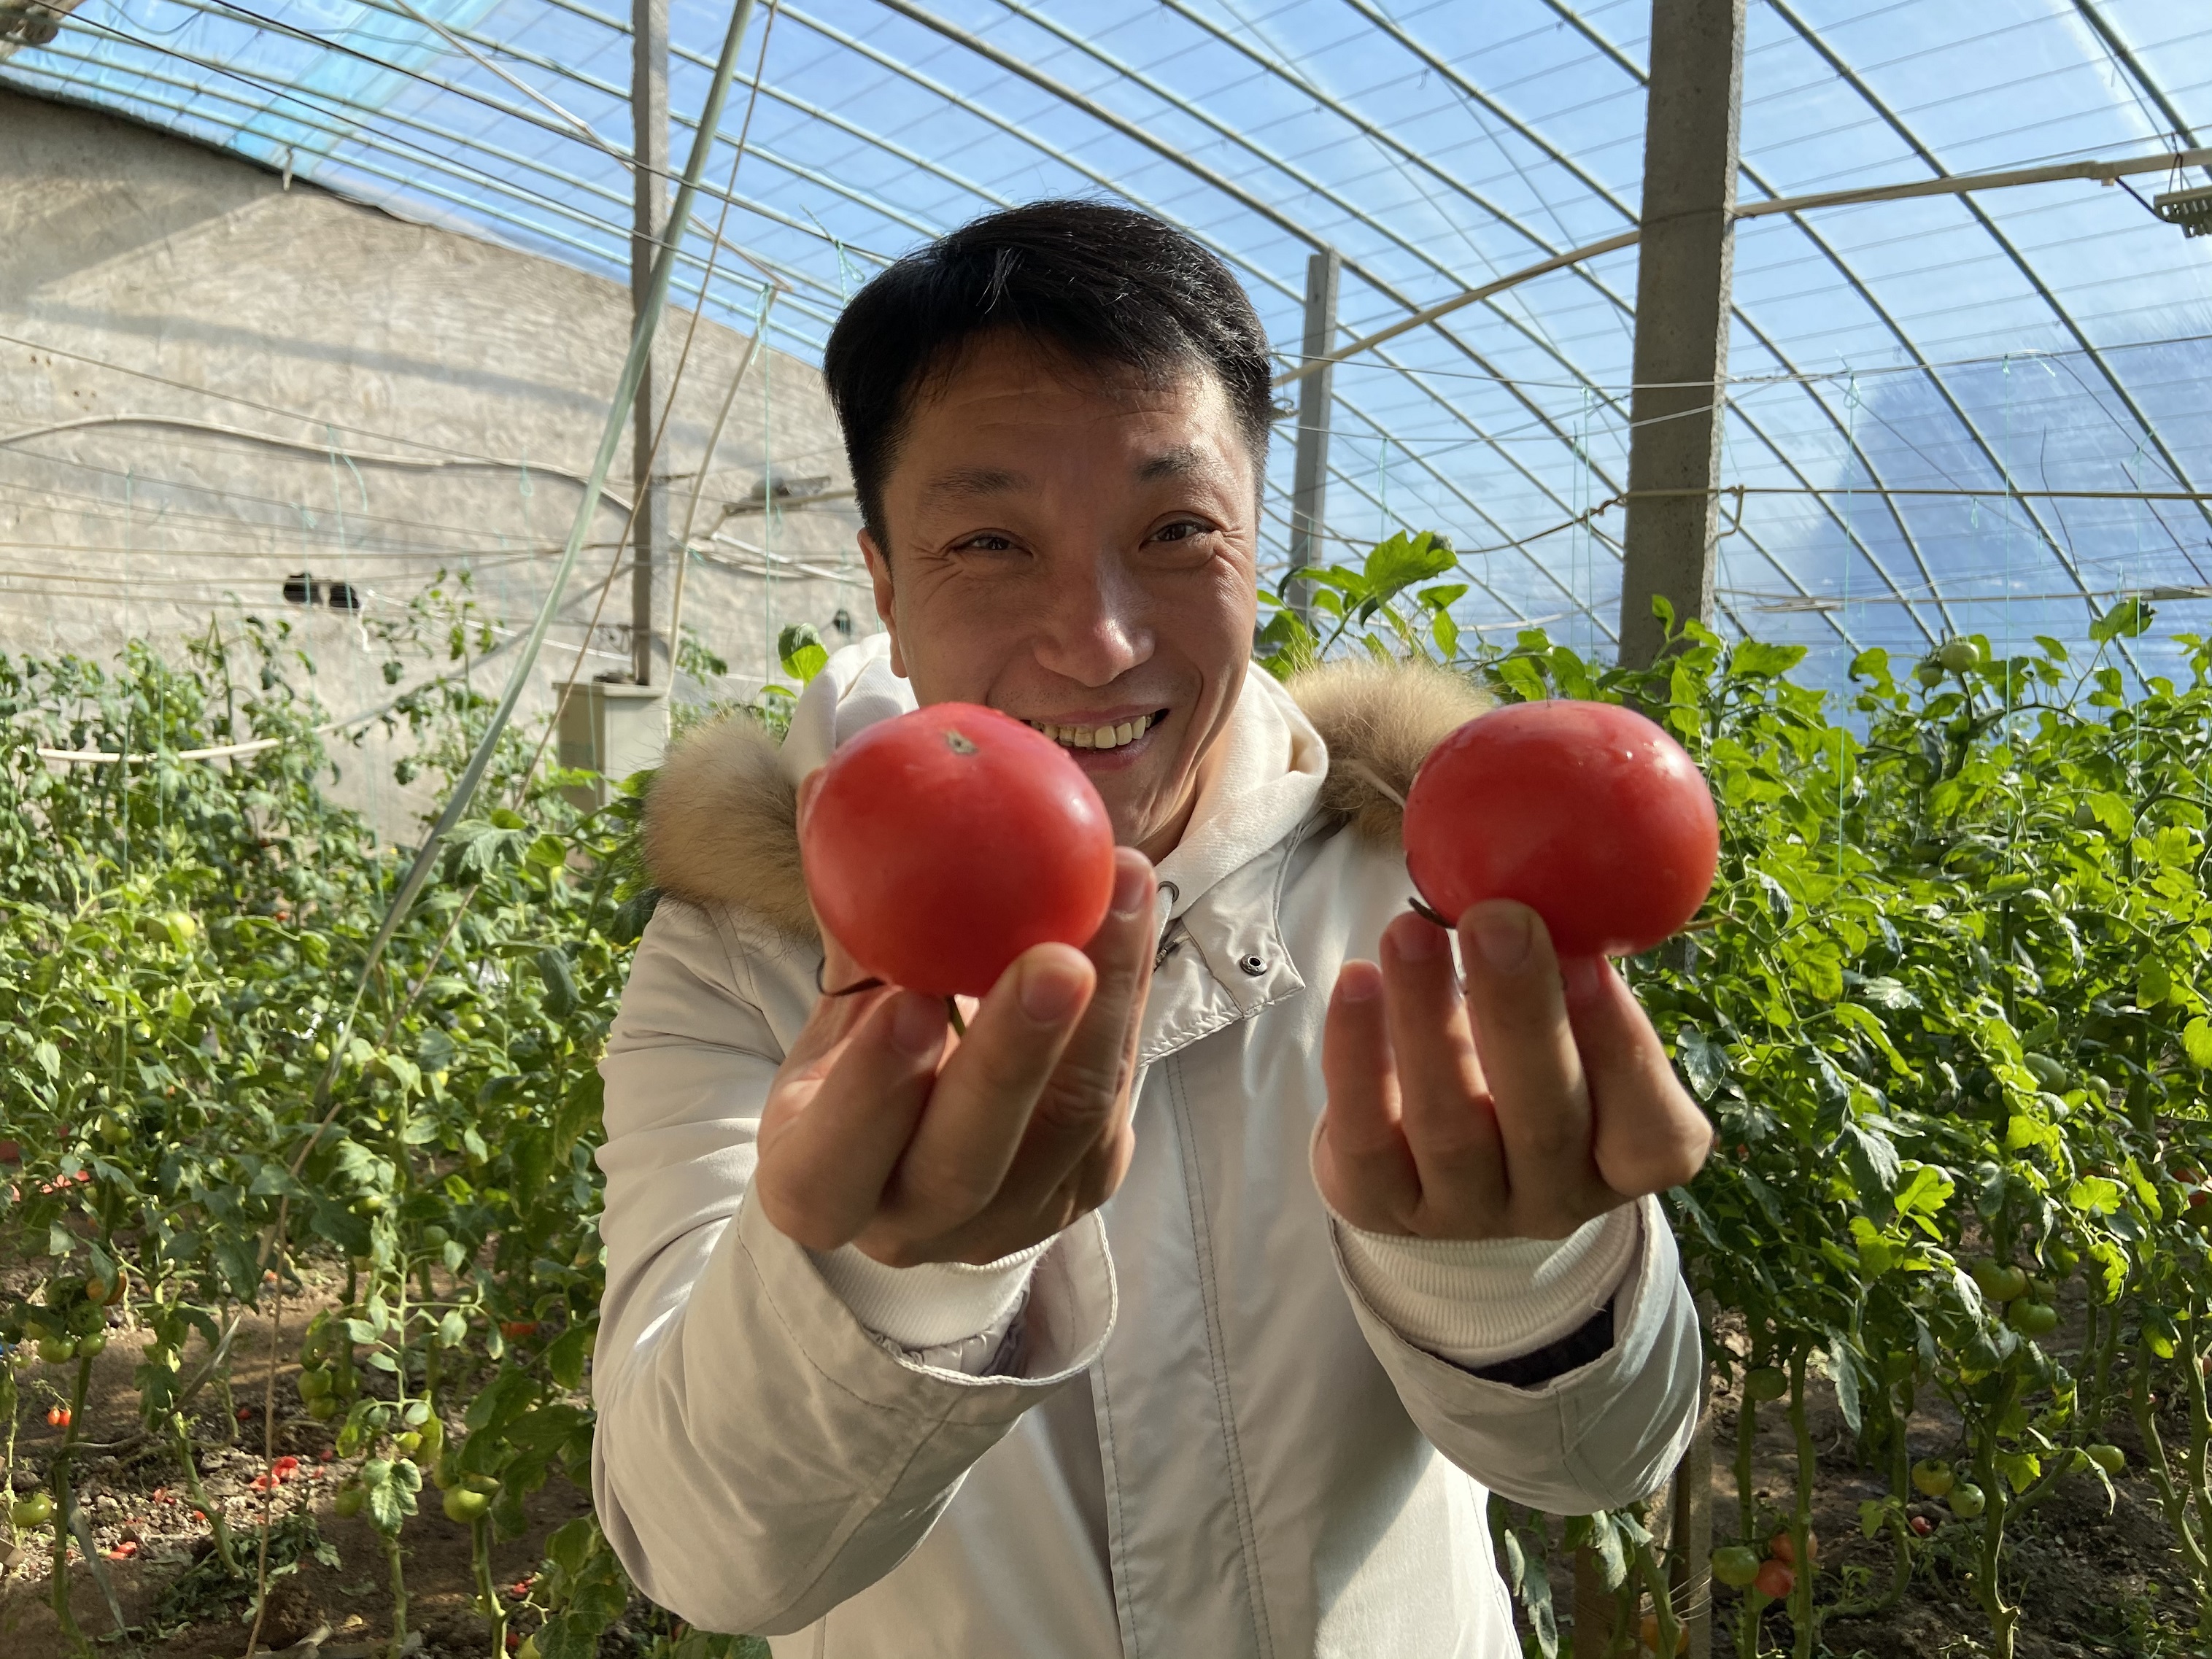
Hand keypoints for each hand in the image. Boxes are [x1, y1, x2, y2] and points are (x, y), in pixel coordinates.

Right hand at [753, 841, 1156, 1267]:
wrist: (928, 1141)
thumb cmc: (860, 1057)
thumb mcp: (835, 1003)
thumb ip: (841, 916)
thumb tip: (825, 787)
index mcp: (817, 1189)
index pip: (832, 1164)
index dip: (871, 1093)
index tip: (908, 1004)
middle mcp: (911, 1228)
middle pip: (965, 1164)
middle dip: (1014, 1061)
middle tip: (1055, 959)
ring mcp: (1011, 1217)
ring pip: (1070, 1125)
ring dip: (1107, 1004)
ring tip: (1125, 889)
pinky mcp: (1086, 1183)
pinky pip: (1117, 1088)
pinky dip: (1129, 993)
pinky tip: (1135, 903)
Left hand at [1315, 900, 1712, 1240]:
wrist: (1425, 1152)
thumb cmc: (1520, 1058)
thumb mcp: (1566, 1027)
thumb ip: (1573, 970)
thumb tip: (1562, 865)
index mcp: (1627, 1161)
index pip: (1653, 1135)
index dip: (1624, 1049)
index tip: (1588, 958)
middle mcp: (1553, 1201)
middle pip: (1546, 1124)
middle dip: (1520, 1015)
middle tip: (1494, 920)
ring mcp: (1464, 1213)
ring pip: (1449, 1127)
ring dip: (1427, 1018)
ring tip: (1407, 930)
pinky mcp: (1378, 1205)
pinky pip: (1364, 1136)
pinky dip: (1357, 1054)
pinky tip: (1356, 981)